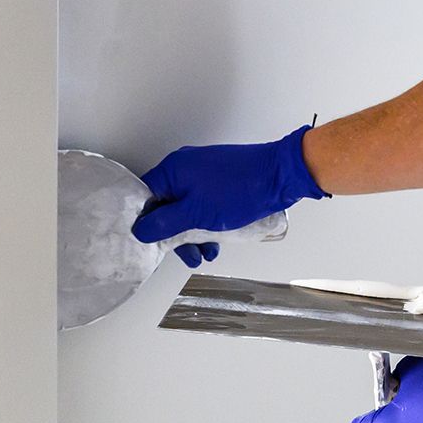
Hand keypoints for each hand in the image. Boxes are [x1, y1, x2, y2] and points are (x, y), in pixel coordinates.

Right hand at [131, 123, 328, 265]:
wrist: (282, 175)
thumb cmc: (243, 189)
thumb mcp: (196, 214)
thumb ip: (165, 224)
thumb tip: (140, 230)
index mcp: (173, 169)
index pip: (144, 197)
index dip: (144, 222)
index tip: (149, 243)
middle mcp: (185, 168)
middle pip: (166, 206)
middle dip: (175, 235)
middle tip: (185, 254)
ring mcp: (204, 174)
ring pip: (186, 209)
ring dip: (193, 234)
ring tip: (205, 253)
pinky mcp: (220, 181)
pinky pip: (203, 206)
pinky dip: (207, 224)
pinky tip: (216, 243)